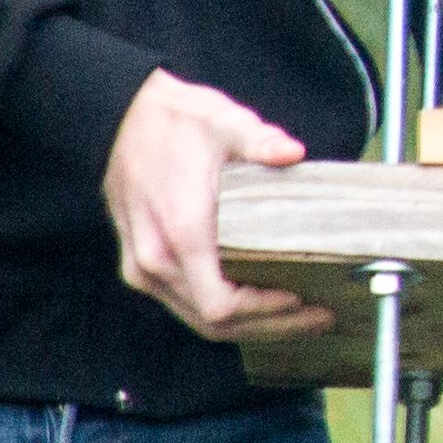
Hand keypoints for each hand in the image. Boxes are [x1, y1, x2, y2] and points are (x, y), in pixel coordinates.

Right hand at [103, 71, 330, 339]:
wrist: (122, 116)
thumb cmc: (177, 121)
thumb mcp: (224, 122)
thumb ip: (259, 141)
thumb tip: (293, 152)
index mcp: (180, 233)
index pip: (220, 304)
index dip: (264, 313)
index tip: (304, 301)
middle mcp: (155, 260)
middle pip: (214, 323)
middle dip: (270, 325)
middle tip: (321, 316)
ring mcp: (143, 267)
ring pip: (198, 319)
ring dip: (250, 324)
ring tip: (301, 315)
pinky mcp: (141, 265)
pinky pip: (186, 303)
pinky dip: (225, 313)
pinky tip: (261, 303)